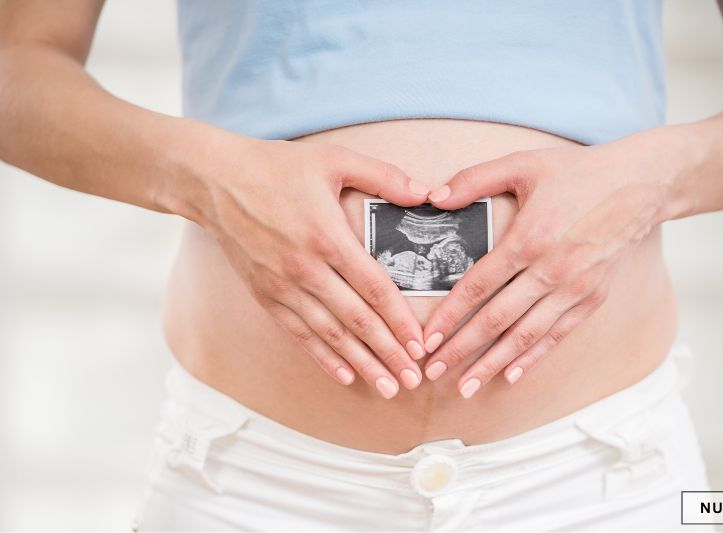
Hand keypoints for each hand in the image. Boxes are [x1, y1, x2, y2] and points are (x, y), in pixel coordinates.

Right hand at [187, 135, 430, 397]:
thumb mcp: (334, 159)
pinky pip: (298, 333)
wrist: (214, 181)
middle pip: (356, 320)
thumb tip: (425, 194)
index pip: (373, 288)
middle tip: (413, 379)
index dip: (399, 320)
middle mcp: (306, 268)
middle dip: (388, 353)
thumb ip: (383, 176)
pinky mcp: (265, 295)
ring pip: (329, 334)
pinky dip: (322, 357)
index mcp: (327, 236)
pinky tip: (344, 375)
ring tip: (387, 387)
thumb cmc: (276, 167)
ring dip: (361, 363)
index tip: (420, 344)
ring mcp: (283, 286)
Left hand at [422, 140, 674, 396]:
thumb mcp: (523, 164)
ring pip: (525, 335)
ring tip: (466, 386)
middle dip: (461, 349)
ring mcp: (574, 289)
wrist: (641, 184)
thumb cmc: (579, 173)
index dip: (450, 316)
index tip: (427, 338)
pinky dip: (534, 357)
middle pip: (496, 320)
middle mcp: (550, 271)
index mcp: (528, 240)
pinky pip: (557, 335)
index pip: (479, 287)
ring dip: (493, 363)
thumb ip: (474, 179)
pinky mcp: (592, 298)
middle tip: (434, 372)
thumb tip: (433, 197)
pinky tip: (512, 375)